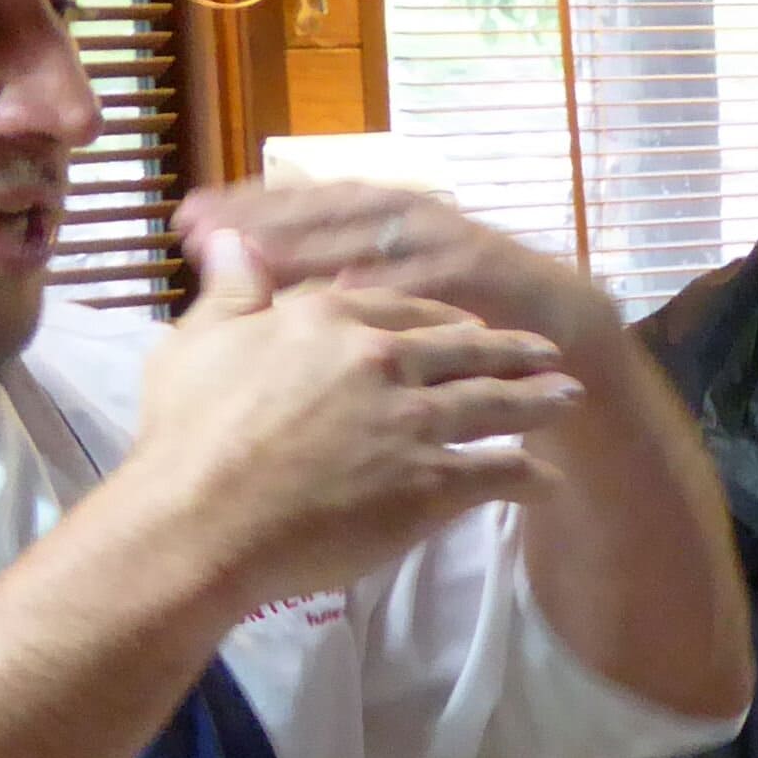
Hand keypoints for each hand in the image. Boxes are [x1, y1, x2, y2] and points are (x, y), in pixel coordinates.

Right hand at [121, 229, 577, 618]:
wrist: (202, 516)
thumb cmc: (188, 434)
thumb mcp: (198, 342)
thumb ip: (232, 292)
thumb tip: (230, 241)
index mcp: (330, 319)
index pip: (401, 306)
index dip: (441, 315)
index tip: (467, 321)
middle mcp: (382, 360)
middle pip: (463, 348)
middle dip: (510, 350)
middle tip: (545, 352)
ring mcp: (413, 421)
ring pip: (494, 403)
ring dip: (538, 400)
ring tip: (569, 398)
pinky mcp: (431, 483)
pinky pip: (497, 474)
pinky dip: (529, 477)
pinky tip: (549, 481)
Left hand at [176, 181, 616, 359]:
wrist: (563, 334)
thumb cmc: (460, 324)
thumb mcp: (387, 304)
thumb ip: (328, 286)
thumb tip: (242, 276)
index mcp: (380, 218)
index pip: (300, 203)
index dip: (244, 208)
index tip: (183, 221)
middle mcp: (409, 216)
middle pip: (322, 205)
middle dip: (261, 214)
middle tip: (201, 227)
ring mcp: (448, 238)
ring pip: (369, 232)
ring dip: (311, 240)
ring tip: (255, 255)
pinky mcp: (486, 268)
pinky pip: (427, 277)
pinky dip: (383, 285)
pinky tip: (340, 298)